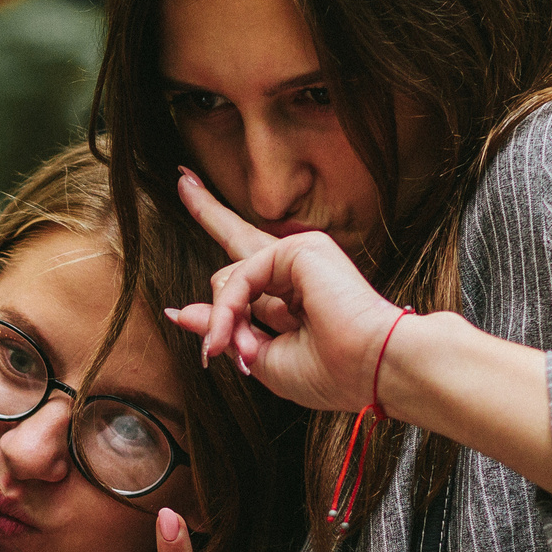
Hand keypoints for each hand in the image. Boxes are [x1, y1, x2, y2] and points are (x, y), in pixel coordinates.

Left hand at [165, 169, 408, 412]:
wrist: (373, 368)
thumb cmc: (331, 373)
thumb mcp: (261, 358)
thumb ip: (224, 329)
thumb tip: (178, 311)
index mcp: (292, 297)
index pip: (249, 275)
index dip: (220, 276)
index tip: (191, 270)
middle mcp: (294, 271)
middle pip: (239, 238)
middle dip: (207, 209)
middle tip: (181, 178)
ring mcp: (298, 255)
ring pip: (227, 280)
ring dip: (222, 322)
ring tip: (225, 349)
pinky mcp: (299, 248)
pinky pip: (239, 279)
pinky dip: (229, 309)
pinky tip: (230, 333)